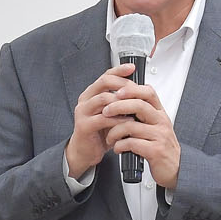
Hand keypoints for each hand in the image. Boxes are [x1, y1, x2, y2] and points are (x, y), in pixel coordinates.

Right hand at [65, 63, 136, 179]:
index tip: (132, 68)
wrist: (85, 151)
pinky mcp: (84, 125)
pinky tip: (129, 121)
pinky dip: (118, 119)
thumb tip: (138, 90)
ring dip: (122, 102)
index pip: (106, 76)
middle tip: (136, 90)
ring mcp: (83, 112)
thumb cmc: (99, 132)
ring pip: (104, 98)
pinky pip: (103, 118)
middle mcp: (85, 100)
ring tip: (134, 107)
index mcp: (91, 94)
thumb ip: (119, 101)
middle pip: (104, 83)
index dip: (119, 70)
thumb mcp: (111, 113)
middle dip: (123, 85)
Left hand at [104, 82, 179, 188]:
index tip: (117, 91)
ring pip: (131, 126)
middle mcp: (161, 122)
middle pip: (138, 105)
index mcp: (160, 114)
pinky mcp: (155, 151)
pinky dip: (120, 146)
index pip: (148, 93)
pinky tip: (118, 148)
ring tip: (110, 138)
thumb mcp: (155, 127)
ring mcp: (160, 136)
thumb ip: (143, 115)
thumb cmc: (162, 147)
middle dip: (117, 106)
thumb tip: (121, 101)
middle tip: (105, 112)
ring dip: (114, 132)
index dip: (132, 89)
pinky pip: (132, 143)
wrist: (176, 169)